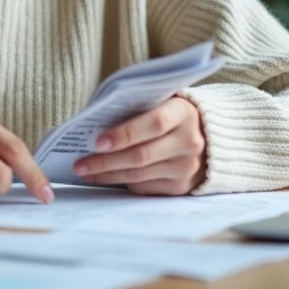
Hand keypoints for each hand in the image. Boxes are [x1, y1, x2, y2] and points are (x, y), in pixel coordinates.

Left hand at [73, 96, 206, 194]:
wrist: (208, 136)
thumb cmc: (171, 113)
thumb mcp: (161, 101)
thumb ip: (136, 108)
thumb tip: (95, 125)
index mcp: (183, 113)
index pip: (153, 124)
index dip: (124, 134)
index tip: (97, 142)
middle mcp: (189, 142)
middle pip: (141, 155)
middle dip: (105, 161)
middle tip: (79, 164)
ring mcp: (186, 167)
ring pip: (139, 175)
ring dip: (108, 175)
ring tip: (85, 172)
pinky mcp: (181, 186)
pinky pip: (145, 187)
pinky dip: (122, 182)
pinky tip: (105, 178)